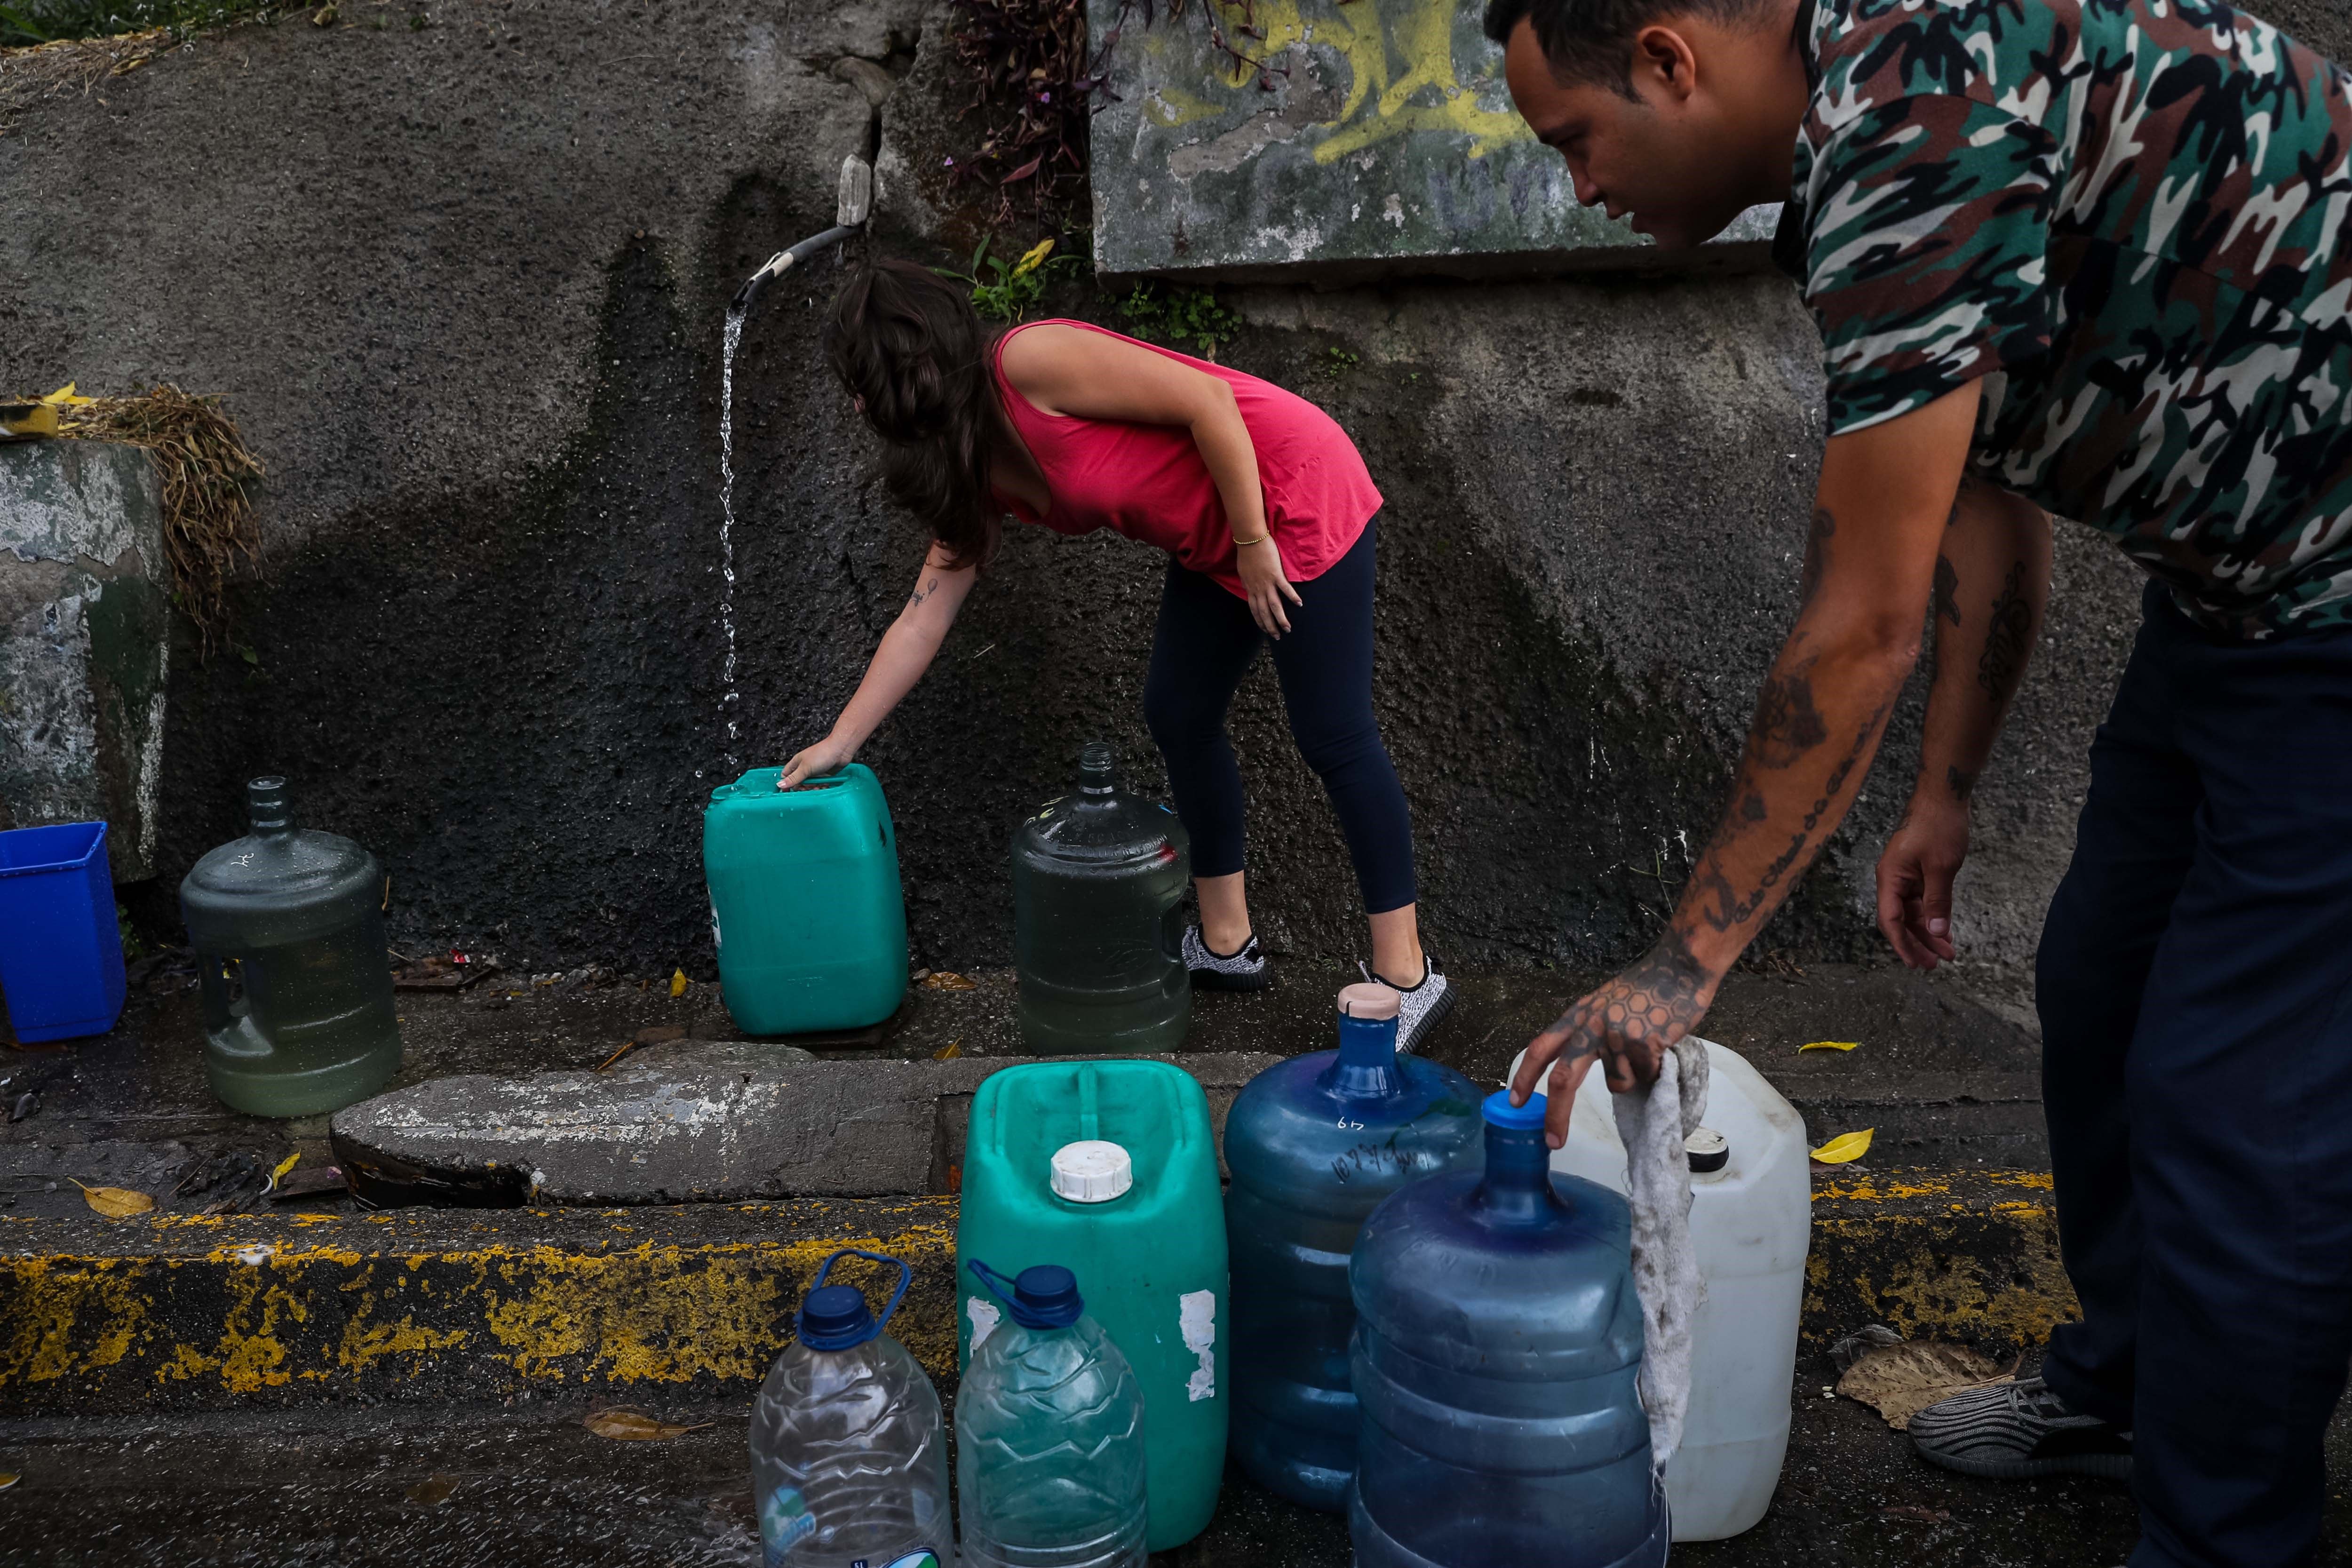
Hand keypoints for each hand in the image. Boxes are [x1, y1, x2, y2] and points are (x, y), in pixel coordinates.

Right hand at [779, 735, 855, 789]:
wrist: (841, 750)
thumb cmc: (822, 754)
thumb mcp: (805, 768)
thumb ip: (793, 778)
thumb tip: (780, 784)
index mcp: (797, 763)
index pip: (786, 775)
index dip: (786, 784)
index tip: (787, 792)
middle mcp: (805, 767)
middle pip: (798, 782)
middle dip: (801, 788)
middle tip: (806, 789)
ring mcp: (815, 771)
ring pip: (809, 784)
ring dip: (812, 788)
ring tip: (817, 787)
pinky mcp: (824, 775)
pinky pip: (819, 784)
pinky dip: (821, 786)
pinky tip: (824, 786)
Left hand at [1236, 535, 1302, 637]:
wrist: (1250, 540)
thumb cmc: (1246, 554)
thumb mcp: (1243, 572)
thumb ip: (1248, 583)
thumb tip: (1249, 589)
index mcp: (1250, 589)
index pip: (1255, 610)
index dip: (1260, 621)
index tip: (1265, 630)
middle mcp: (1258, 589)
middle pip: (1265, 612)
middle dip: (1271, 626)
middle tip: (1277, 636)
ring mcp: (1267, 583)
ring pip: (1274, 606)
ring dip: (1281, 619)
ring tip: (1288, 628)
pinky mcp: (1276, 574)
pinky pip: (1285, 589)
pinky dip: (1292, 597)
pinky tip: (1300, 604)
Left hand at [1509, 934, 1717, 1148]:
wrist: (1680, 967)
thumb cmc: (1646, 987)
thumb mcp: (1604, 1003)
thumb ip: (1588, 1032)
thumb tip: (1578, 1068)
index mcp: (1578, 1015)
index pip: (1541, 1047)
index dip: (1524, 1076)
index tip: (1514, 1101)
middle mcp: (1591, 1026)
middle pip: (1563, 1079)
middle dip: (1556, 1115)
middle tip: (1553, 1142)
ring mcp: (1617, 1035)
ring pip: (1618, 1083)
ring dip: (1633, 1074)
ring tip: (1648, 1044)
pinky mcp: (1644, 1044)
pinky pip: (1646, 1076)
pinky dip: (1655, 1067)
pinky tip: (1661, 1043)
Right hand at [1877, 791, 1968, 968]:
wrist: (1944, 796)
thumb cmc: (1939, 826)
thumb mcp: (1941, 867)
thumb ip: (1937, 901)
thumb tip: (1936, 931)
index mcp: (1890, 878)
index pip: (1890, 920)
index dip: (1902, 944)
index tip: (1915, 964)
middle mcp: (1893, 879)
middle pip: (1900, 920)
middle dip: (1917, 943)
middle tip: (1936, 965)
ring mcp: (1905, 876)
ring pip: (1913, 913)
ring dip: (1928, 933)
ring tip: (1947, 953)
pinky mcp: (1918, 872)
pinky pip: (1922, 902)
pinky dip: (1933, 916)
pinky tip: (1945, 930)